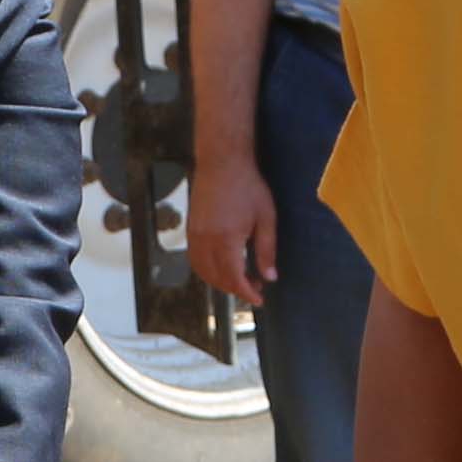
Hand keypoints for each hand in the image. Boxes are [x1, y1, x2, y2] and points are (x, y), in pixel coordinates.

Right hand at [186, 149, 278, 307]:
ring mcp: (195, 236)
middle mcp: (206, 241)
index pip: (234, 278)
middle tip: (254, 287)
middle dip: (235, 289)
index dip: (247, 293)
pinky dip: (207, 270)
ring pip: (203, 272)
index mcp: (226, 240)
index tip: (259, 299)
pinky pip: (195, 260)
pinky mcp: (190, 230)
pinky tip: (221, 266)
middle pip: (217, 279)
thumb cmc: (248, 186)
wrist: (222, 162)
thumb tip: (270, 277)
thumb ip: (266, 249)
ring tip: (239, 279)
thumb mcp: (266, 217)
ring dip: (219, 282)